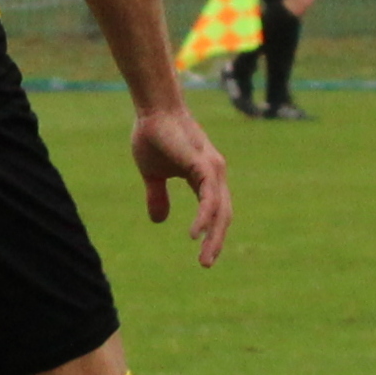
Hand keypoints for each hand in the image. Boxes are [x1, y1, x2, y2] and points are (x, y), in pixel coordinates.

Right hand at [133, 102, 230, 267]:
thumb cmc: (153, 135)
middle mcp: (215, 174)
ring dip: (213, 237)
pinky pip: (208, 198)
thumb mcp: (153, 174)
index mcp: (205, 176)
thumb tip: (159, 221)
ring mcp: (212, 169)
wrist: (152, 109)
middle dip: (216, 241)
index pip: (215, 210)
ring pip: (220, 210)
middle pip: (223, 215)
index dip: (212, 233)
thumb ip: (158, 197)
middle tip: (206, 264)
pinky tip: (194, 235)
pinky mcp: (203, 165)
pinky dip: (204, 218)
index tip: (204, 255)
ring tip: (204, 259)